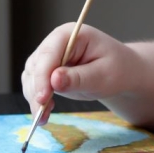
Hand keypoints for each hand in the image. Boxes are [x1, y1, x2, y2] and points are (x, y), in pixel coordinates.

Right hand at [21, 23, 140, 124]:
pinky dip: (37, 100)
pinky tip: (45, 113)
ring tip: (44, 118)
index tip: (43, 98)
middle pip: (36, 65)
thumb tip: (53, 81)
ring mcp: (50, 57)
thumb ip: (79, 78)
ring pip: (31, 76)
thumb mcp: (103, 75)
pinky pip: (34, 85)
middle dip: (37, 91)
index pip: (48, 53)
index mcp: (71, 35)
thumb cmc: (117, 69)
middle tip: (43, 115)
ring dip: (34, 98)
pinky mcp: (48, 71)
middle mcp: (56, 43)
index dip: (42, 76)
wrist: (123, 73)